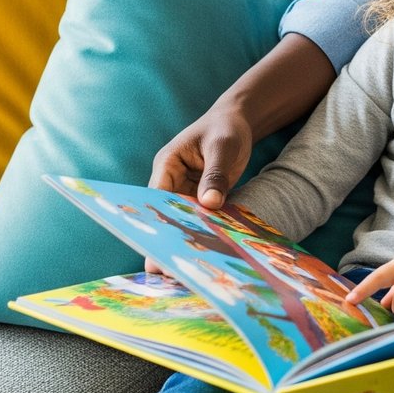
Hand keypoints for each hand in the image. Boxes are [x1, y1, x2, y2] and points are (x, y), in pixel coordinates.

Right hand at [144, 105, 252, 272]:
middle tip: (167, 271)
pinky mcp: (201, 198)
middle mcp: (172, 180)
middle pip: (166, 214)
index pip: (156, 198)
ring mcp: (186, 191)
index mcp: (167, 164)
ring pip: (183, 220)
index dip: (156, 223)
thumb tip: (211, 204)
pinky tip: (211, 255)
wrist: (238, 121)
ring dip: (187, 240)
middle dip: (168, 239)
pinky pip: (200, 218)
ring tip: (189, 270)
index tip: (157, 248)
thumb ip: (216, 174)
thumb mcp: (223, 146)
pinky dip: (204, 233)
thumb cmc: (226, 127)